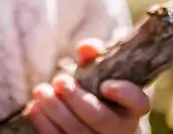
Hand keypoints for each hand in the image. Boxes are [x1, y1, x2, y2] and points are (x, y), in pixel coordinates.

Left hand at [24, 39, 149, 133]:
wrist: (95, 124)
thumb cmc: (98, 92)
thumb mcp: (100, 73)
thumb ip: (95, 58)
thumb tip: (86, 47)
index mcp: (132, 108)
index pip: (138, 102)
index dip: (125, 94)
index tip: (106, 84)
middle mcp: (121, 129)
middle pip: (100, 118)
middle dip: (76, 99)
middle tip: (60, 80)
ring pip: (78, 132)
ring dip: (56, 110)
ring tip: (41, 91)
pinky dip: (45, 125)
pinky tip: (35, 108)